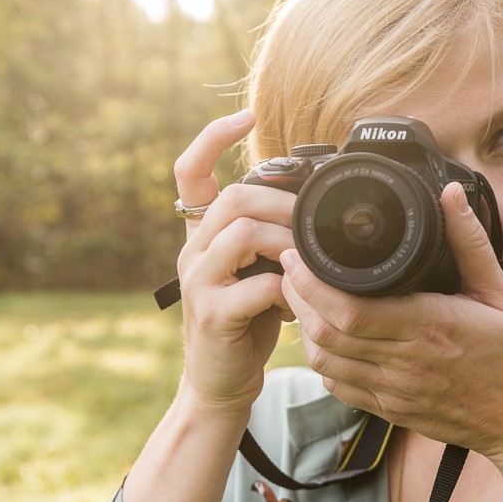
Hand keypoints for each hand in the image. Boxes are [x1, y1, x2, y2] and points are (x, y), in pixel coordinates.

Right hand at [173, 111, 297, 415]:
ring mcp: (198, 283)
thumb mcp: (253, 271)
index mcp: (200, 236)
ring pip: (244, 232)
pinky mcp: (213, 315)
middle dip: (283, 203)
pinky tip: (300, 302)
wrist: (220, 385)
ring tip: (309, 262)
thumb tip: (310, 202)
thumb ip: (268, 237)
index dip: (214, 137)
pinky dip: (290, 288)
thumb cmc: (246, 325)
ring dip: (289, 242)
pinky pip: (259, 284)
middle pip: (233, 197)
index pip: (189, 171)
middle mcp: (191, 253)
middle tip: (313, 226)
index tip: (248, 116)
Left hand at [280, 182, 502, 478]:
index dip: (312, 284)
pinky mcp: (391, 411)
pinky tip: (324, 337)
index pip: (350, 310)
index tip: (297, 256)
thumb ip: (469, 243)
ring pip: (326, 363)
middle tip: (289, 269)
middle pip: (326, 333)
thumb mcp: (501, 293)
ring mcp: (395, 391)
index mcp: (431, 328)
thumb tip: (450, 193)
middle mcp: (406, 363)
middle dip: (298, 299)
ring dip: (305, 330)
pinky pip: (340, 387)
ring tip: (300, 299)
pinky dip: (323, 362)